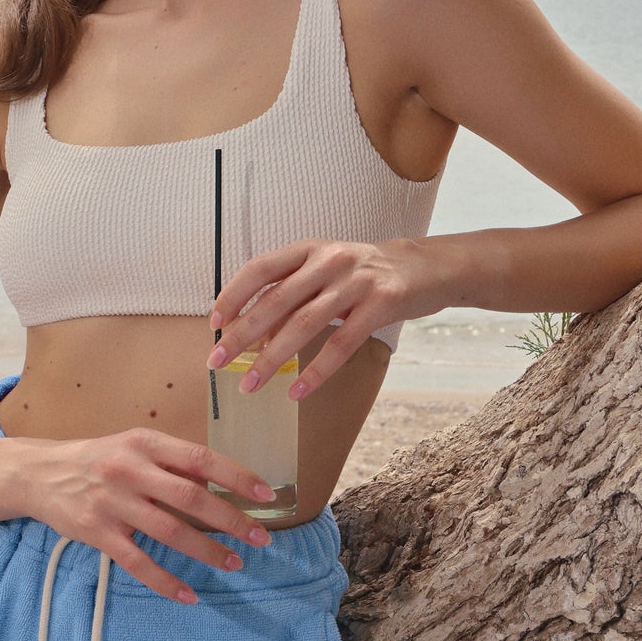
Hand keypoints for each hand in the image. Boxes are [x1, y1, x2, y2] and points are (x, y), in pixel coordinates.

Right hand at [21, 429, 278, 604]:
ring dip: (205, 551)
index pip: (200, 458)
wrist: (40, 474)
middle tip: (259, 538)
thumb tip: (219, 488)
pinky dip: (165, 581)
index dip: (236, 476)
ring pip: (168, 532)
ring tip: (232, 563)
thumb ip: (174, 464)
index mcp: (145, 443)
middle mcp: (129, 470)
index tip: (266, 494)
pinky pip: (137, 563)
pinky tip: (188, 595)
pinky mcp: (96, 532)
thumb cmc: (100, 459)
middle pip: (189, 497)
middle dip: (230, 519)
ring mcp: (112, 503)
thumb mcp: (136, 447)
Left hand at [206, 236, 441, 398]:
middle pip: (276, 301)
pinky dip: (315, 372)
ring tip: (251, 385)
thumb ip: (295, 288)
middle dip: (242, 334)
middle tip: (216, 361)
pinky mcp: (380, 305)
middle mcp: (329, 260)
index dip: (234, 294)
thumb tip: (252, 326)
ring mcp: (356, 282)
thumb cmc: (367, 273)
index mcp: (310, 249)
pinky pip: (341, 344)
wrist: (427, 267)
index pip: (261, 268)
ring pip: (303, 325)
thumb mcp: (328, 267)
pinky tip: (297, 391)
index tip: (214, 322)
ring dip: (272, 359)